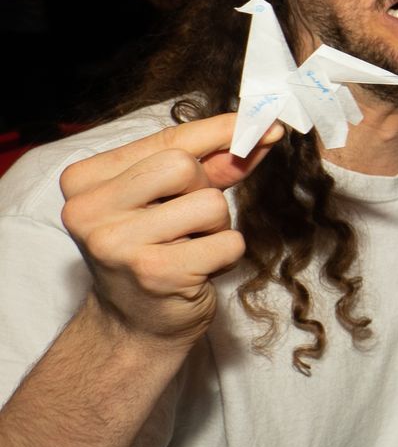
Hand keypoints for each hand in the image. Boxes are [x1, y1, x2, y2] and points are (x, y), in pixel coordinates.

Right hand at [58, 113, 279, 346]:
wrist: (135, 325)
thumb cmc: (155, 252)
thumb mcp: (171, 201)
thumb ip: (212, 165)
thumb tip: (263, 133)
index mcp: (84, 180)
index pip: (166, 140)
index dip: (220, 131)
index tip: (262, 122)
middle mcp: (89, 209)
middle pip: (184, 166)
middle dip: (206, 190)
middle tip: (189, 222)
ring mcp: (118, 243)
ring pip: (210, 204)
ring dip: (217, 227)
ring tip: (189, 247)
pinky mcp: (154, 273)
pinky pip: (226, 242)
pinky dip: (225, 255)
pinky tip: (196, 269)